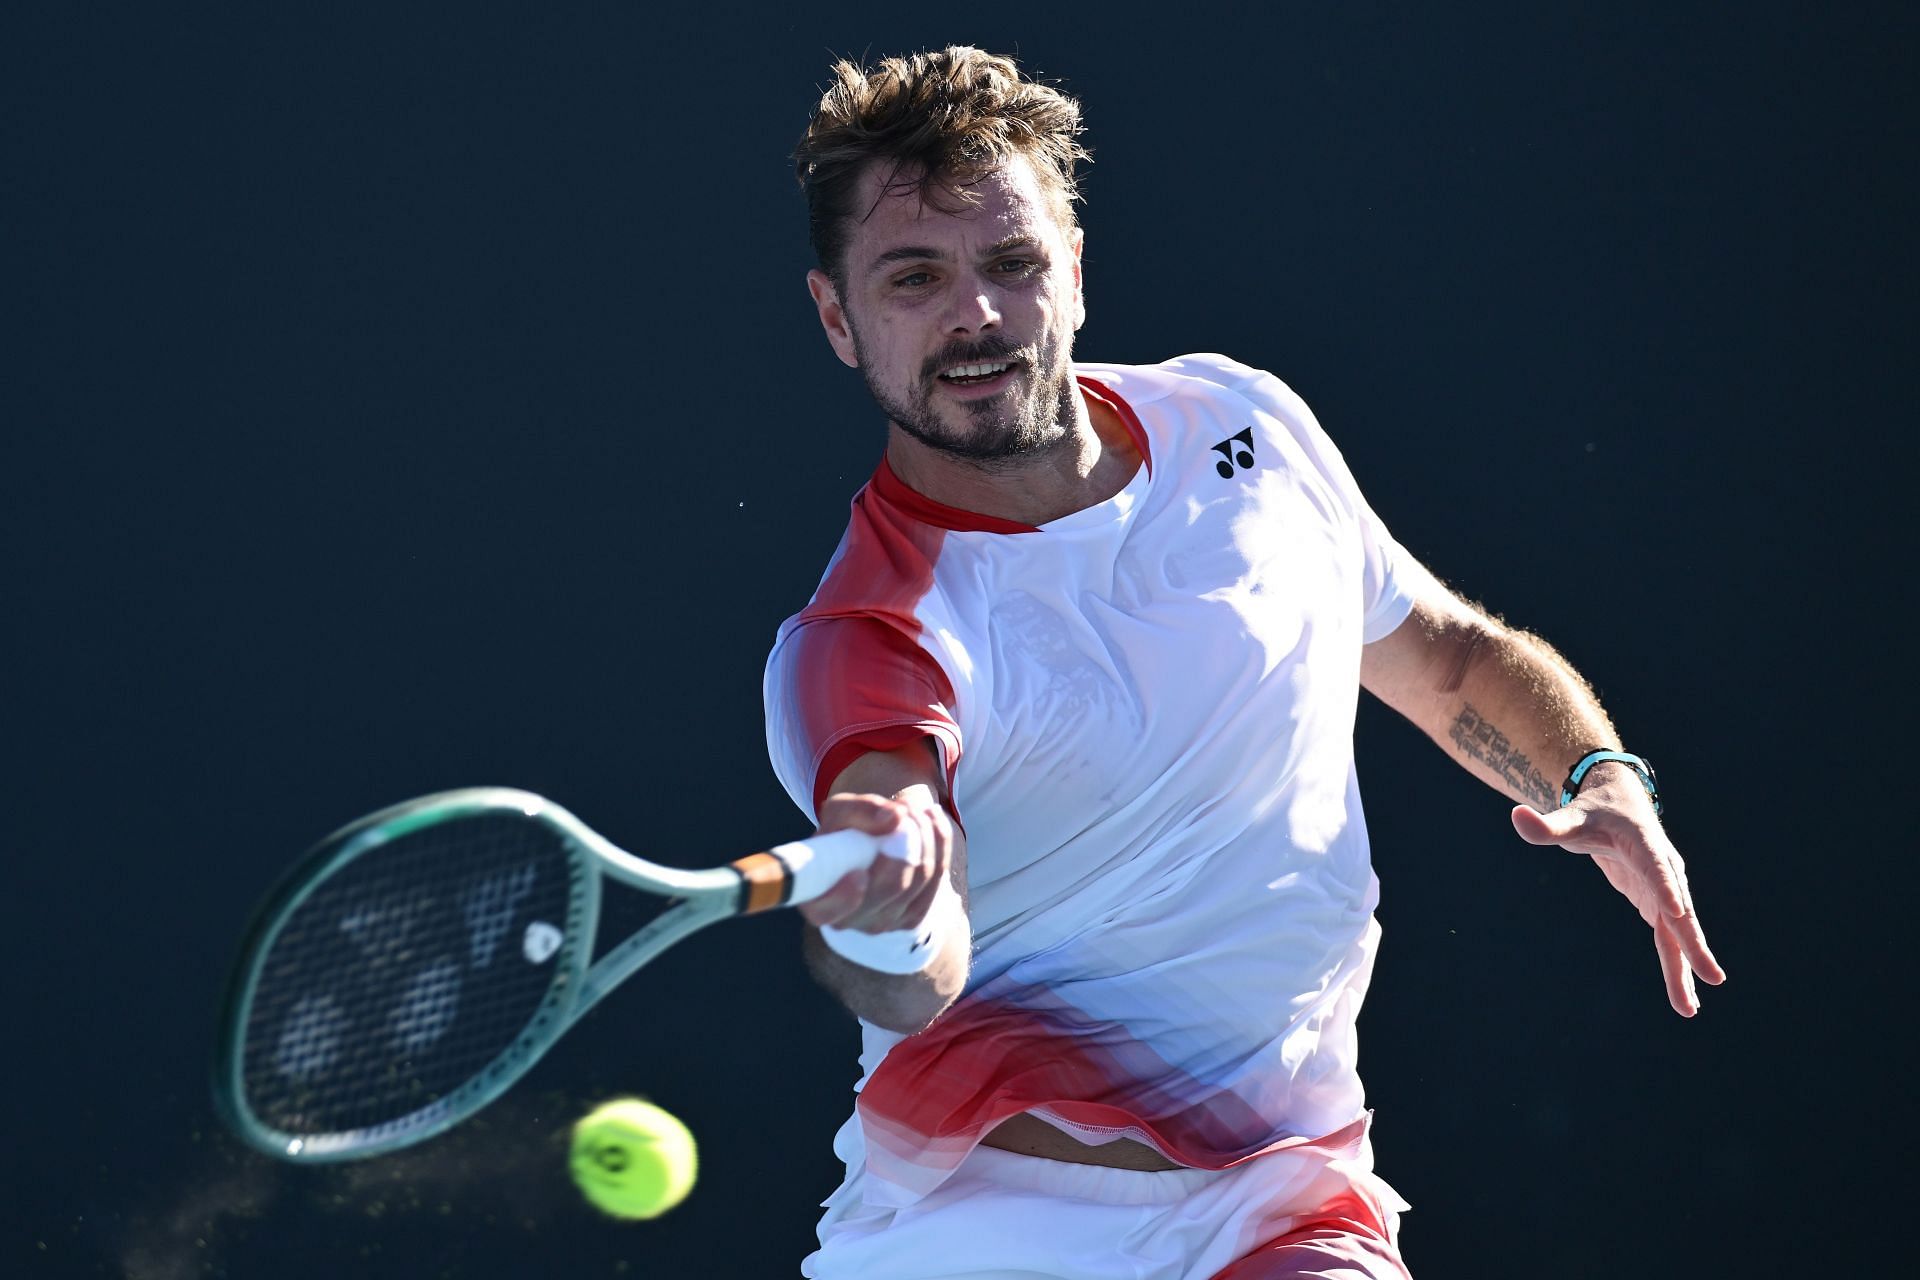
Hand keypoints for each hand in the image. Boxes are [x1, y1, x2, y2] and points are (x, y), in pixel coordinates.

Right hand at [799, 788, 955, 936]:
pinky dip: (940, 844)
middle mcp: (849, 920)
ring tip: (916, 810)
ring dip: (926, 836)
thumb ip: (860, 810)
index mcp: (818, 901)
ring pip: (920, 879)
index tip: (859, 874)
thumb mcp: (840, 811)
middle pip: (891, 887)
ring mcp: (883, 923)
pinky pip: (938, 878)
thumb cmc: (843, 831)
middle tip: (905, 810)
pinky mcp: (911, 918)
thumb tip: (895, 818)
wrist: (866, 845)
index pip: (827, 910)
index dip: (844, 898)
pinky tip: (933, 822)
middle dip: (906, 841)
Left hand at [1510, 767, 1725, 1015]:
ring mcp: (1664, 890)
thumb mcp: (1571, 817)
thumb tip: (1517, 816)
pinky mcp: (1656, 904)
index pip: (1657, 868)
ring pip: (1677, 934)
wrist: (1619, 806)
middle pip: (1680, 911)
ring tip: (1689, 1010)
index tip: (1677, 912)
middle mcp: (1664, 870)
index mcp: (1646, 845)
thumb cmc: (1595, 811)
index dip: (1665, 888)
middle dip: (1693, 944)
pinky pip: (1668, 939)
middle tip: (1711, 977)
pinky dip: (1676, 966)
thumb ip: (1548, 824)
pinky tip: (1684, 997)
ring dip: (1685, 969)